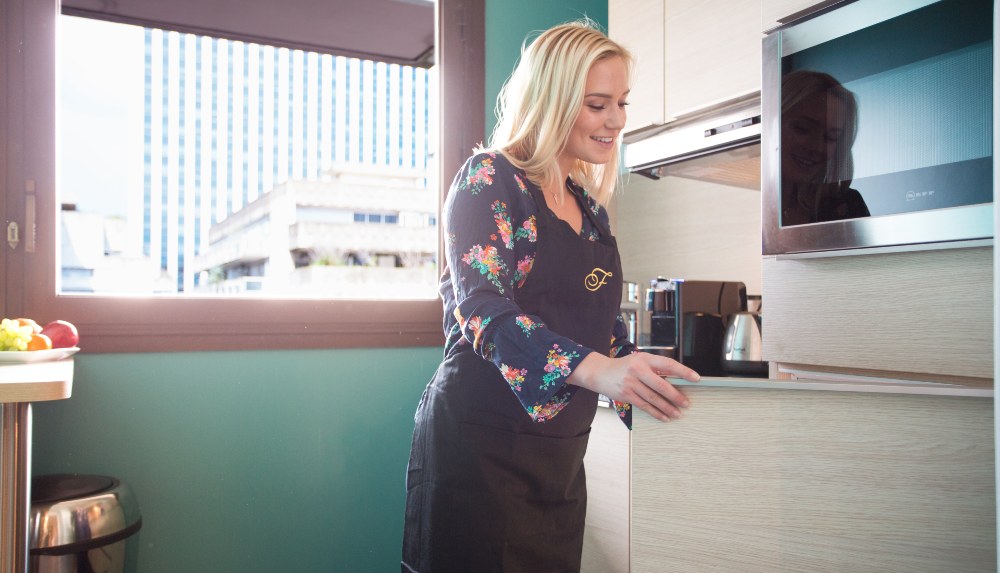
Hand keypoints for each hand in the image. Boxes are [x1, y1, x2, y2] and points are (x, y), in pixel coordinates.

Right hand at [568, 352, 699, 421]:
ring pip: (654, 398)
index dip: (683, 371)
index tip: (696, 378)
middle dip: (676, 396)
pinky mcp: (626, 395)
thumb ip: (655, 368)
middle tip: (686, 403)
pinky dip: (656, 413)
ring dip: (667, 408)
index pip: (668, 364)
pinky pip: (644, 406)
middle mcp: (637, 370)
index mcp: (644, 359)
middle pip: (661, 385)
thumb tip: (677, 380)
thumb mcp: (639, 361)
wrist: (600, 373)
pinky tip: (664, 417)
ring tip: (678, 414)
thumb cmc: (624, 367)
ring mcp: (631, 383)